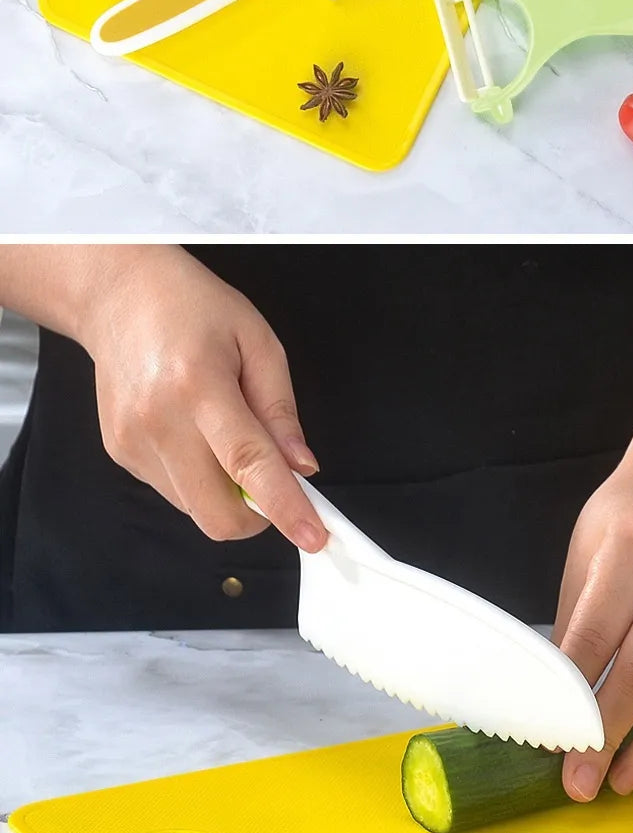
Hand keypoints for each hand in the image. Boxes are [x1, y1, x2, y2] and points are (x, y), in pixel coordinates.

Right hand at [78, 248, 326, 549]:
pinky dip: (197, 478)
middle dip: (256, 515)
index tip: (313, 536)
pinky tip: (192, 430)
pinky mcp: (120, 453)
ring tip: (222, 433)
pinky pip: (172, 491)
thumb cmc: (192, 307)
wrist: (119, 295)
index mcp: (199, 384)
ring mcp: (133, 442)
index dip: (284, 506)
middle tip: (272, 481)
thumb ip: (280, 408)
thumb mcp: (257, 340)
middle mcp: (159, 420)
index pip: (247, 463)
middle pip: (215, 513)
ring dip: (224, 493)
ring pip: (195, 510)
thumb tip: (301, 466)